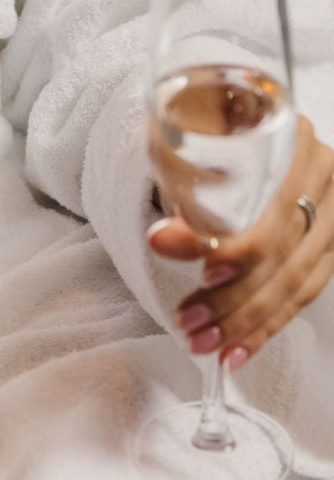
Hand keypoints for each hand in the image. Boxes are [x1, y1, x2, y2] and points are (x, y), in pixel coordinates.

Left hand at [149, 115, 333, 369]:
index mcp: (291, 141)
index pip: (274, 206)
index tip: (206, 271)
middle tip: (189, 323)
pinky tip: (237, 349)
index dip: (243, 246)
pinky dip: (267, 324)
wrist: (226, 131)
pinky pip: (304, 293)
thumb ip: (179, 184)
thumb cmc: (200, 132)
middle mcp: (324, 174)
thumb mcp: (185, 144)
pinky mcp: (330, 246)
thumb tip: (161, 238)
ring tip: (204, 342)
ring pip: (296, 280)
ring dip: (247, 321)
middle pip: (285, 251)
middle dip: (234, 297)